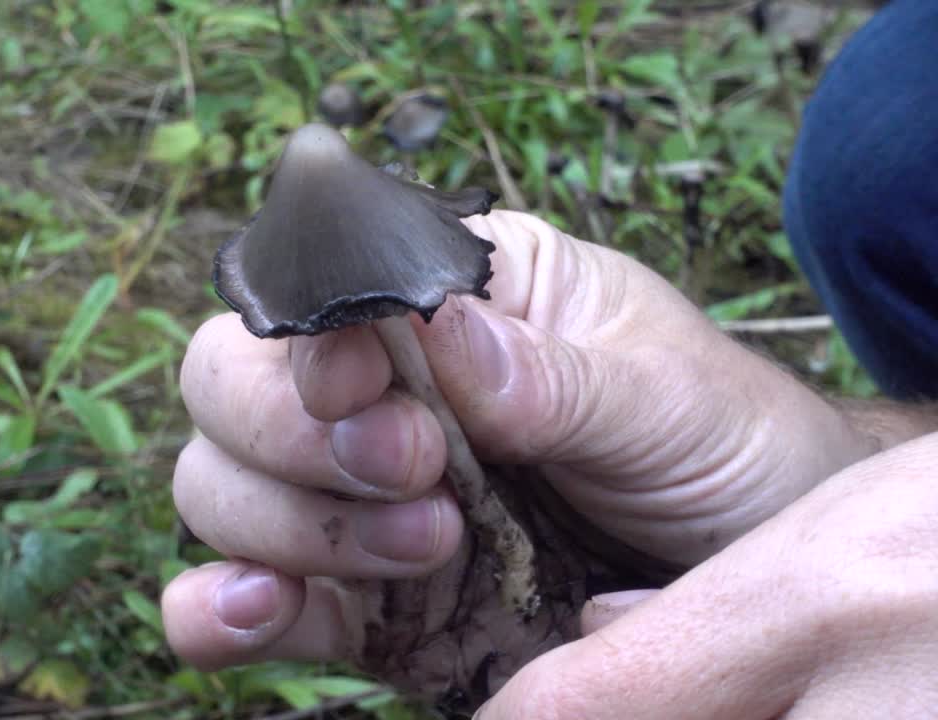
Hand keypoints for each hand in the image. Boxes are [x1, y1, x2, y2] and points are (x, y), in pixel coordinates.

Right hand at [161, 211, 875, 699]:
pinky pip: (240, 603)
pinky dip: (216, 612)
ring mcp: (348, 498)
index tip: (373, 389)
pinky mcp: (350, 601)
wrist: (752, 583)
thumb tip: (450, 341)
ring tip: (431, 548)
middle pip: (227, 383)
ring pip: (217, 487)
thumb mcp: (669, 399)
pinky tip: (256, 613)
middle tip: (418, 474)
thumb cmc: (722, 446)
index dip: (314, 338)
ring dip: (289, 523)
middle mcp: (374, 389)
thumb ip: (559, 378)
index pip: (315, 288)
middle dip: (296, 433)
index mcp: (444, 297)